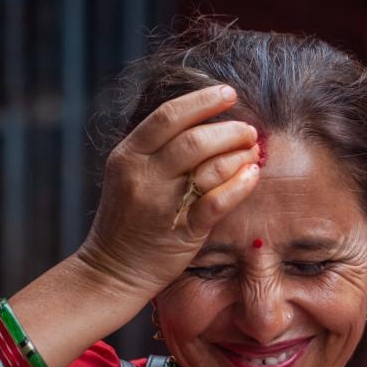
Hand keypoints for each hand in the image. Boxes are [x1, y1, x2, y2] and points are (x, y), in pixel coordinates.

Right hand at [76, 84, 260, 305]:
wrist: (112, 271)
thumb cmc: (126, 222)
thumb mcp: (129, 177)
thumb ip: (156, 152)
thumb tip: (204, 126)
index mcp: (128, 156)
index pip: (168, 116)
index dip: (203, 101)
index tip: (229, 95)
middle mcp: (143, 176)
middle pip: (193, 139)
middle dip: (228, 130)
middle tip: (249, 131)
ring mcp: (161, 204)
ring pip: (207, 167)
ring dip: (238, 155)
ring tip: (254, 151)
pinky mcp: (181, 232)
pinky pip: (216, 202)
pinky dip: (239, 186)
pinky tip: (253, 176)